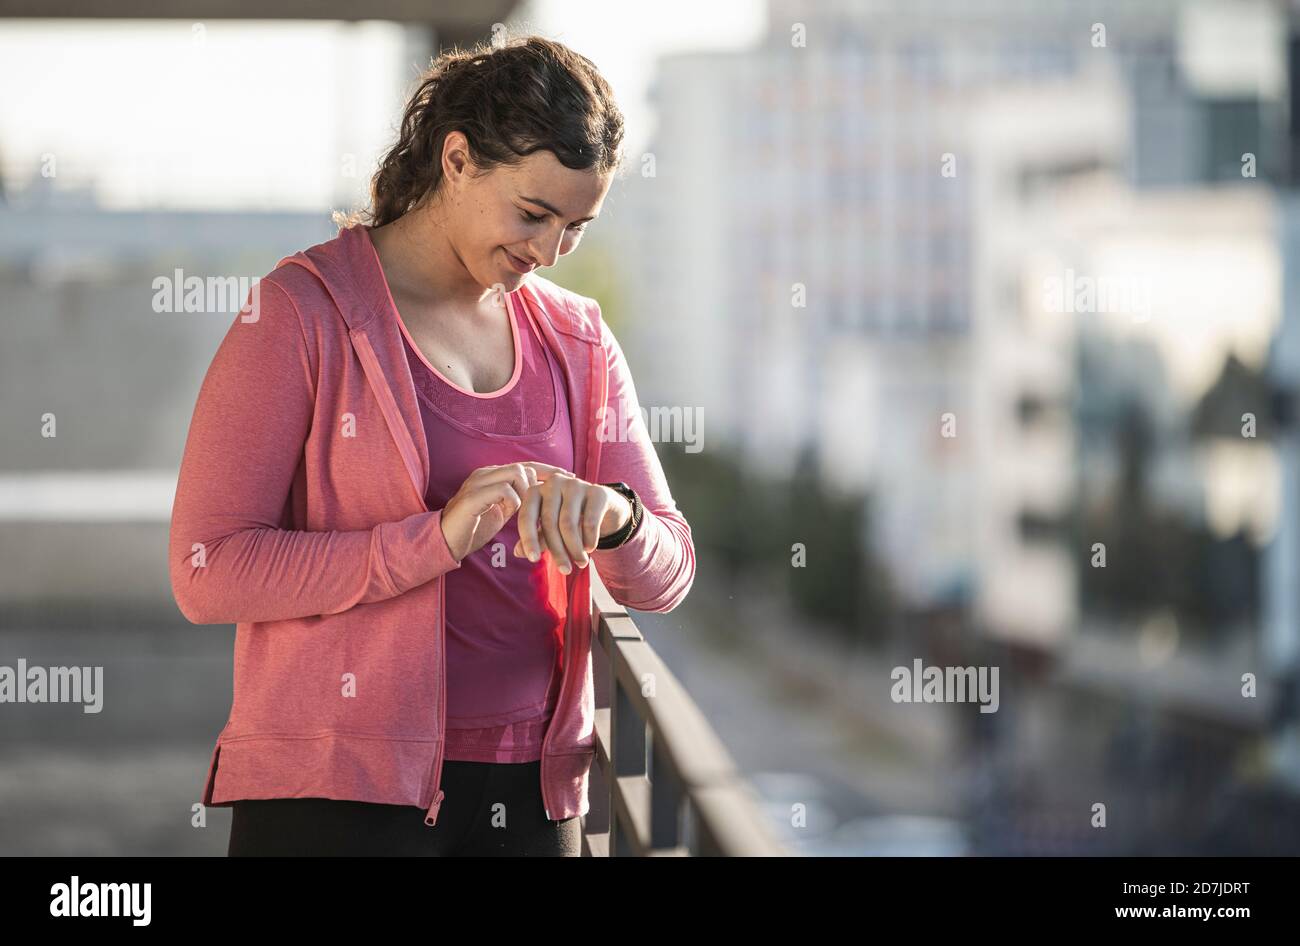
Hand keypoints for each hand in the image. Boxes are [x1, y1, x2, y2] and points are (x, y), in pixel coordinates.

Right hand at [440, 463, 539, 562]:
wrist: (446, 542)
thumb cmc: (474, 528)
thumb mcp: (501, 510)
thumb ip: (516, 499)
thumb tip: (538, 493)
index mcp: (490, 475)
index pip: (523, 465)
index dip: (543, 476)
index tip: (554, 490)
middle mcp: (484, 473)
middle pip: (523, 467)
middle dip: (535, 487)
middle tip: (534, 507)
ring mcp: (477, 482)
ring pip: (516, 473)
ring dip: (524, 494)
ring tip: (519, 511)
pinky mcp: (473, 496)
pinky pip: (504, 489)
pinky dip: (513, 502)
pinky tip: (508, 514)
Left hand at [511, 462, 631, 573]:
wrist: (602, 506)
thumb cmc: (570, 518)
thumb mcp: (550, 528)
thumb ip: (535, 538)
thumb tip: (517, 552)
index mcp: (536, 491)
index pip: (526, 517)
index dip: (528, 540)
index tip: (534, 560)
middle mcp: (554, 483)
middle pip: (549, 522)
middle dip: (557, 551)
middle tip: (565, 570)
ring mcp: (576, 485)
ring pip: (568, 524)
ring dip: (574, 549)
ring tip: (580, 562)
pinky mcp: (597, 491)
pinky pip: (589, 522)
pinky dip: (589, 540)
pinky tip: (590, 549)